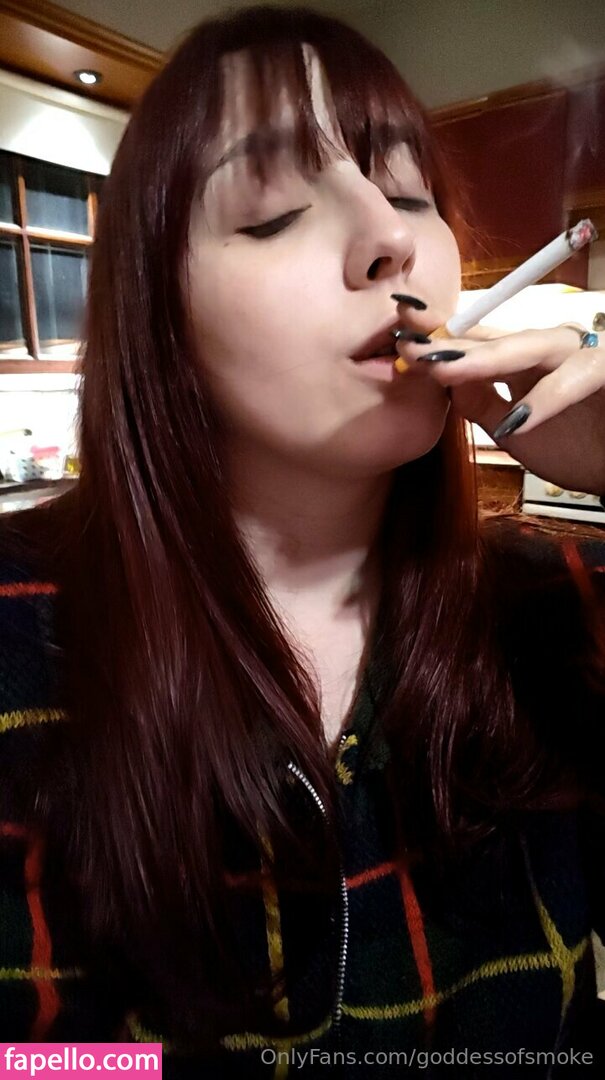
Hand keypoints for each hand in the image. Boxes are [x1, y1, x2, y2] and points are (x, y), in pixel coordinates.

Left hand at [398, 323, 604, 493]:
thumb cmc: (577, 448)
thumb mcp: (513, 431)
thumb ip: (480, 403)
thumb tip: (440, 379)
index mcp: (525, 360)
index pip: (477, 339)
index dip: (437, 333)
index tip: (397, 330)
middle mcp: (551, 349)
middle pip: (495, 338)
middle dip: (448, 342)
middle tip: (407, 347)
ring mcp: (583, 355)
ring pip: (532, 347)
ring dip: (487, 359)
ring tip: (445, 372)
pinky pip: (579, 376)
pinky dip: (549, 398)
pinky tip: (517, 419)